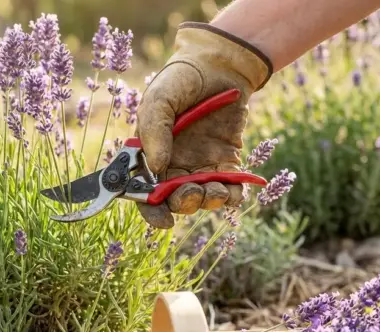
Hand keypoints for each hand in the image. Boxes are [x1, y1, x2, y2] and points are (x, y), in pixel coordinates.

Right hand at [135, 23, 272, 228]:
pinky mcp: (228, 161)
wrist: (220, 64)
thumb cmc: (181, 79)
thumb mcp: (159, 99)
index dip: (152, 211)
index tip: (164, 219)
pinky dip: (233, 194)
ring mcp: (201, 165)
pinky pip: (230, 187)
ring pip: (204, 198)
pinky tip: (234, 189)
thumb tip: (156, 169)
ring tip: (216, 191)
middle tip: (193, 193)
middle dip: (185, 203)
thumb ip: (154, 132)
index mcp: (150, 155)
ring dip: (209, 201)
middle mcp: (174, 165)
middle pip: (175, 200)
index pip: (145, 192)